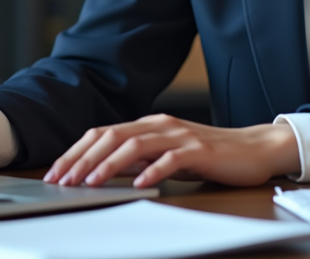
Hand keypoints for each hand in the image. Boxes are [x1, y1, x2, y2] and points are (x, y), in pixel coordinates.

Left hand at [42, 113, 299, 188]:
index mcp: (149, 124)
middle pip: (112, 136)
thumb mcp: (166, 155)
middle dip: (83, 159)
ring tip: (90, 182)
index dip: (77, 152)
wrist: (253, 148)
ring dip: (109, 165)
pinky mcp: (199, 150)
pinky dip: (154, 171)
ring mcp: (179, 136)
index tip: (56, 172)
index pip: (103, 134)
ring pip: (135, 145)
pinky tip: (141, 185)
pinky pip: (171, 159)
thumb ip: (140, 159)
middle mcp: (160, 125)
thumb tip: (104, 171)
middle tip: (62, 180)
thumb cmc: (209, 155)